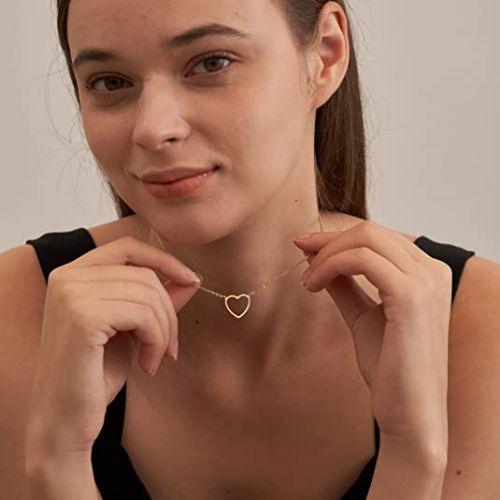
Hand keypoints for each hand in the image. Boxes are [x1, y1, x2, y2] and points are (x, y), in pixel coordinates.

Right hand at [25, 236, 200, 459]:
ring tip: (157, 358)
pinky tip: (147, 365)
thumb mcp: (131, 328)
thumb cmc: (96, 374)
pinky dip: (156, 341)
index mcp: (73, 274)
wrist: (66, 421)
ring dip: (165, 331)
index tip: (191, 280)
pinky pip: (143, 315)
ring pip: (148, 294)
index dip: (164, 260)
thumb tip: (190, 277)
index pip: (128, 247)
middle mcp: (66, 277)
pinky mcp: (81, 316)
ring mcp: (71, 294)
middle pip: (145, 275)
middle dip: (169, 312)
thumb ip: (155, 299)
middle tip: (171, 346)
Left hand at [293, 221, 451, 450]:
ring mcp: (425, 281)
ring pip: (365, 239)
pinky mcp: (411, 297)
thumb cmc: (390, 366)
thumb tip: (315, 257)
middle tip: (298, 252)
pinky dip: (330, 265)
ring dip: (326, 254)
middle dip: (327, 240)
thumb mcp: (362, 315)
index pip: (377, 236)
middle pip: (370, 231)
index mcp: (426, 272)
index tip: (305, 245)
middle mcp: (432, 269)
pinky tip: (314, 285)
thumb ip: (345, 284)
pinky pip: (362, 260)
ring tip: (307, 281)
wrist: (409, 412)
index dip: (337, 237)